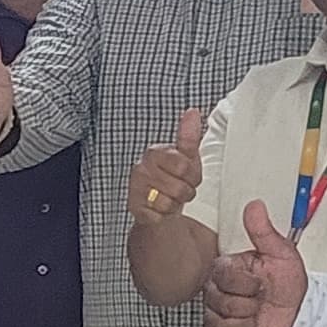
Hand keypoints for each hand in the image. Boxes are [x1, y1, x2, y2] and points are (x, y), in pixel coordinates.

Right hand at [133, 107, 206, 224]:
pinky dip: (163, 215)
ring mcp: (136, 187)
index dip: (193, 176)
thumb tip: (192, 112)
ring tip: (171, 198)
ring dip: (175, 204)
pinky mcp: (133, 206)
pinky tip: (160, 208)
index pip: (183, 166)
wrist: (158, 203)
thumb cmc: (174, 178)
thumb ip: (188, 135)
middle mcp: (141, 168)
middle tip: (180, 189)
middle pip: (178, 187)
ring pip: (169, 202)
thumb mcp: (186, 156)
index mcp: (155, 152)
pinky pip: (159, 215)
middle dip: (185, 192)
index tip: (189, 176)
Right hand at [198, 199, 309, 326]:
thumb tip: (255, 206)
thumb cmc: (287, 282)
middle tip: (260, 299)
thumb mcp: (281, 253)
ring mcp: (216, 312)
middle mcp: (216, 289)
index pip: (224, 277)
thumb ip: (264, 231)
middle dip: (248, 305)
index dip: (246, 284)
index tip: (261, 282)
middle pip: (220, 303)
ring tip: (256, 313)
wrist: (297, 311)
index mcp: (227, 268)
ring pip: (220, 323)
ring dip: (246, 322)